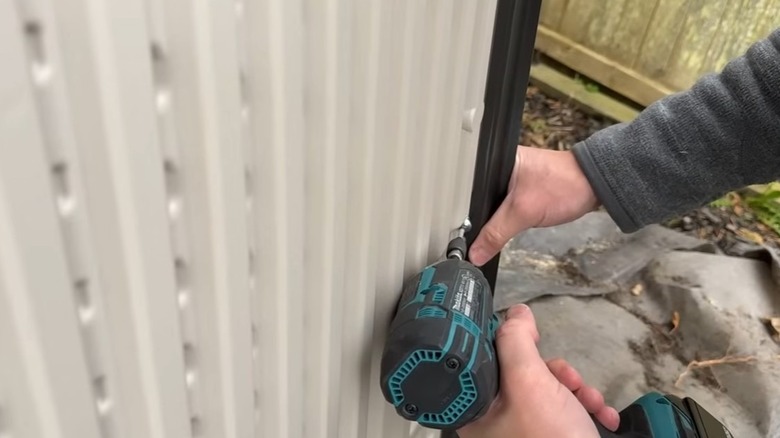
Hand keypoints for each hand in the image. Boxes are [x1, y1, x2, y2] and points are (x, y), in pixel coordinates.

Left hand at [458, 304, 618, 437]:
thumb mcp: (528, 382)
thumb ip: (517, 341)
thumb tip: (515, 313)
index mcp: (478, 410)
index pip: (488, 359)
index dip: (514, 346)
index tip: (532, 339)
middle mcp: (497, 420)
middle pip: (525, 372)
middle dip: (557, 373)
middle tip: (567, 382)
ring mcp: (525, 430)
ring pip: (550, 387)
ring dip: (577, 389)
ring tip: (590, 403)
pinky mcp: (551, 434)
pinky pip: (566, 407)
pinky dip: (587, 406)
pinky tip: (601, 415)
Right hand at [468, 146, 598, 265]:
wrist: (594, 185)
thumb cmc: (563, 185)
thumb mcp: (524, 213)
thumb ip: (496, 234)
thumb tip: (475, 253)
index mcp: (493, 160)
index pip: (466, 188)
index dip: (457, 212)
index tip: (455, 235)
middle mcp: (498, 166)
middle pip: (474, 197)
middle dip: (473, 218)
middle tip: (466, 238)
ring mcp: (509, 176)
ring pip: (488, 203)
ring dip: (489, 218)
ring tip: (481, 232)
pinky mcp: (519, 187)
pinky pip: (501, 205)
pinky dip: (501, 217)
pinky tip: (499, 225)